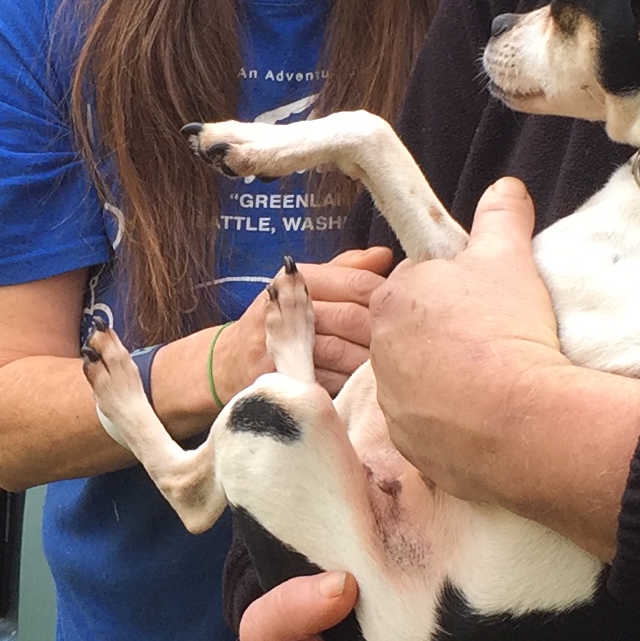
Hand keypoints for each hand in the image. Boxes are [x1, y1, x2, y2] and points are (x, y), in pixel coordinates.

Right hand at [196, 245, 394, 413]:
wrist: (227, 364)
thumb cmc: (275, 323)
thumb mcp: (302, 287)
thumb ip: (345, 270)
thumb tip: (385, 255)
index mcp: (293, 280)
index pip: (355, 283)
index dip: (386, 295)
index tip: (407, 306)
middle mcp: (283, 309)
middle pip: (352, 318)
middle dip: (384, 331)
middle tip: (412, 340)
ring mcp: (279, 347)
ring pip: (344, 352)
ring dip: (374, 361)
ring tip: (399, 363)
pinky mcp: (281, 379)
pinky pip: (331, 382)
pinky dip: (354, 384)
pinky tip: (372, 385)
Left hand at [369, 179, 570, 502]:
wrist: (520, 420)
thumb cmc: (507, 328)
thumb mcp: (509, 257)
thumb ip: (501, 217)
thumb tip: (505, 188)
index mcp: (391, 301)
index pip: (413, 287)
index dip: (449, 293)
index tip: (480, 304)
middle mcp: (378, 354)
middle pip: (411, 337)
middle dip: (443, 338)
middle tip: (491, 342)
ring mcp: (392, 405)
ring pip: (419, 384)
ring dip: (447, 382)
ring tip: (494, 383)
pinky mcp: (411, 447)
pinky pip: (432, 428)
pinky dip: (454, 424)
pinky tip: (488, 417)